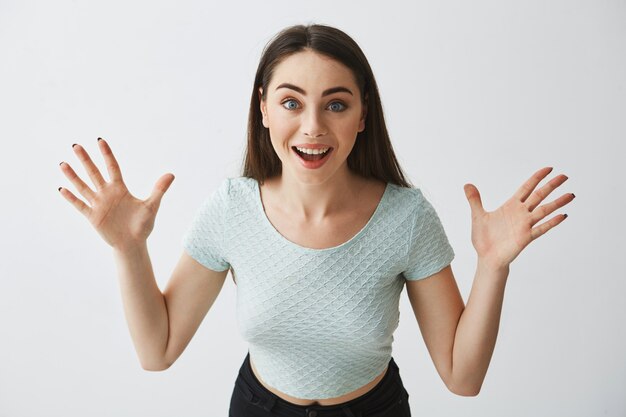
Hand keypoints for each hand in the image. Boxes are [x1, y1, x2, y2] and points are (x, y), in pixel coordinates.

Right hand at [58, 138, 174, 249]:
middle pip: (94, 173)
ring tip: (63, 163)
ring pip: (83, 187)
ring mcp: (99, 204)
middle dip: (86, 160)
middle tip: (76, 146)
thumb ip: (159, 190)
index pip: (112, 168)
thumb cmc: (142, 225)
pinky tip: (62, 189)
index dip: (106, 155)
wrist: (133, 244)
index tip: (100, 141)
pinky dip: (71, 198)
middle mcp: (107, 194)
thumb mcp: (152, 206)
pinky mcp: (93, 216)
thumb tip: (171, 174)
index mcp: (120, 189)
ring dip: (73, 176)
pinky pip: (80, 205)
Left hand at [463, 167, 574, 268]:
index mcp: (511, 206)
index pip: (527, 188)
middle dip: (551, 186)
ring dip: (557, 203)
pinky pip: (541, 228)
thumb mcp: (477, 215)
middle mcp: (521, 213)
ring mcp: (525, 225)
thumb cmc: (484, 238)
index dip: (537, 178)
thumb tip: (467, 184)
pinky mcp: (526, 237)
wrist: (486, 257)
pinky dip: (552, 222)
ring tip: (571, 195)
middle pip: (539, 196)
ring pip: (544, 210)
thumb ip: (474, 200)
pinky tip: (563, 216)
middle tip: (565, 176)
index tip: (549, 169)